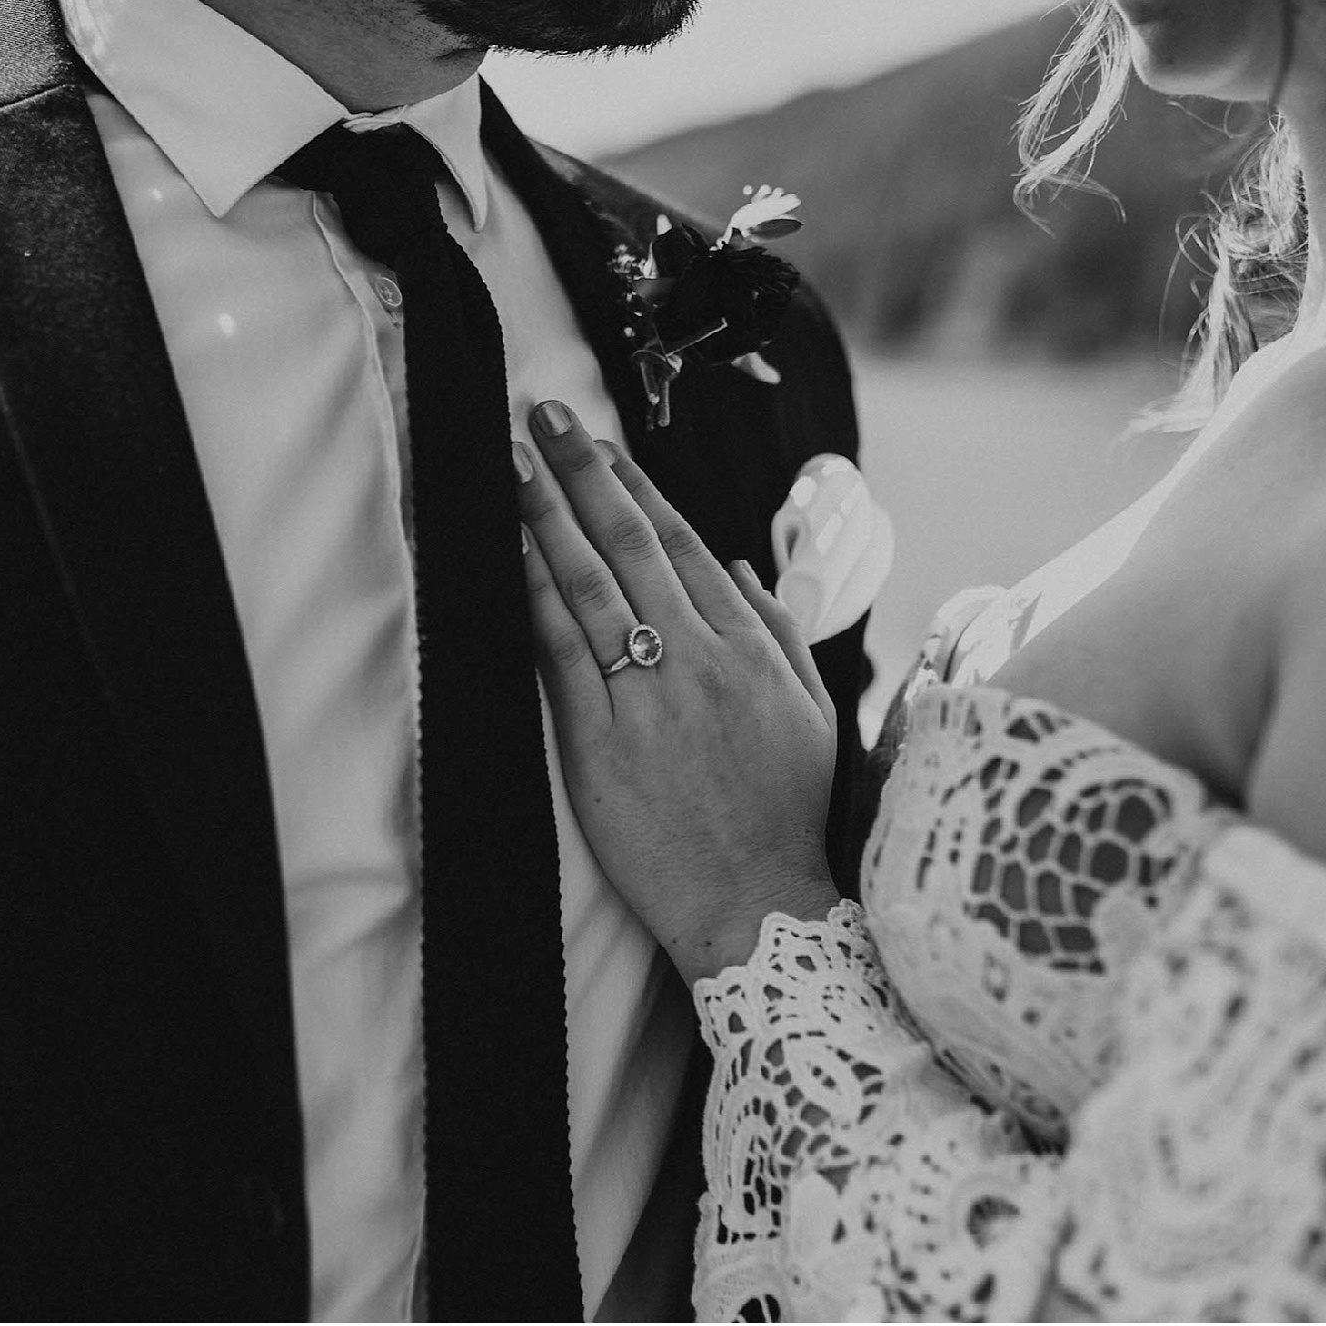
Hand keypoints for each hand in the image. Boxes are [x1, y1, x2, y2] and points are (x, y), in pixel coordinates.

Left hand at [515, 399, 840, 983]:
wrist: (759, 905)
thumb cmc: (786, 815)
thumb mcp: (813, 714)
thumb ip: (776, 630)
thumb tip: (733, 563)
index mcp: (750, 649)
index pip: (683, 545)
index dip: (637, 489)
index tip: (603, 447)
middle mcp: (700, 660)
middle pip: (632, 546)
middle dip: (584, 474)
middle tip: (544, 419)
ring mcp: (649, 700)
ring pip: (592, 587)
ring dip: (549, 518)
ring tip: (516, 466)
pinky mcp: (600, 744)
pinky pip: (561, 654)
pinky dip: (535, 597)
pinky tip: (512, 555)